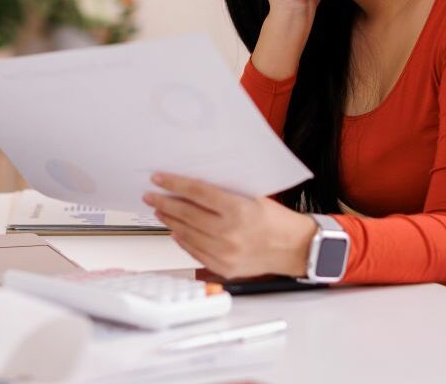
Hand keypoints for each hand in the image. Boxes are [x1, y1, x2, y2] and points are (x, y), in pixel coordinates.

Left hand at [142, 172, 316, 278]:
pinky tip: (175, 230)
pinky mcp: (223, 267)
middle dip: (164, 202)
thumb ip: (224, 193)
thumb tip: (192, 186)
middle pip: (187, 214)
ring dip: (170, 221)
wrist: (294, 248)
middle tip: (151, 195)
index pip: (197, 192)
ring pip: (186, 233)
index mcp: (238, 210)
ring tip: (160, 211)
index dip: (174, 184)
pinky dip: (182, 240)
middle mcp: (230, 233)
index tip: (159, 179)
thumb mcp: (253, 197)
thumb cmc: (277, 221)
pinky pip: (194, 251)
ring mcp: (225, 252)